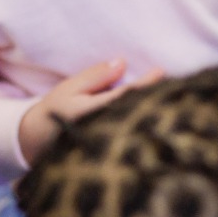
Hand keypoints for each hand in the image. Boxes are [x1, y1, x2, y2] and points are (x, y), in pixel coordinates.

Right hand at [18, 59, 163, 164]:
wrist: (38, 143)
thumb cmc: (56, 110)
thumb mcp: (70, 89)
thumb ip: (95, 77)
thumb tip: (122, 63)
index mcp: (87, 114)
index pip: (124, 97)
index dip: (145, 85)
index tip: (161, 71)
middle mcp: (99, 132)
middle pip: (135, 114)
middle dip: (156, 101)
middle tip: (179, 85)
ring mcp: (107, 145)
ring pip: (136, 128)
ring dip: (154, 113)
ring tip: (176, 97)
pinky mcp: (111, 153)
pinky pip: (133, 137)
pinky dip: (146, 125)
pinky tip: (161, 114)